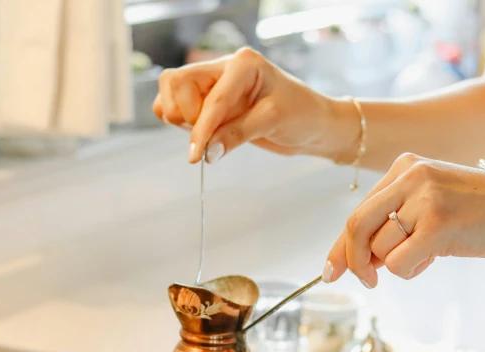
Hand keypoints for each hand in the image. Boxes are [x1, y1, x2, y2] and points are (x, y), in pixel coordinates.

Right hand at [153, 47, 359, 164]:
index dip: (202, 128)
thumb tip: (208, 152)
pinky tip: (206, 134)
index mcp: (243, 63)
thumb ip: (238, 134)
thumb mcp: (273, 122)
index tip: (196, 155)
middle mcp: (224, 68)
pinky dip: (181, 123)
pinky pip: (176, 108)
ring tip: (210, 135)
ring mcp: (213, 84)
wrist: (313, 125)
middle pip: (177, 83)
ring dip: (180, 118)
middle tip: (209, 138)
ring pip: (170, 93)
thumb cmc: (302, 115)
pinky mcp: (208, 101)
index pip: (212, 97)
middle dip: (186, 115)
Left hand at [323, 154, 484, 286]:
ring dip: (397, 264)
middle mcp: (411, 176)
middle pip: (356, 225)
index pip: (359, 209)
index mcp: (405, 167)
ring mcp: (424, 199)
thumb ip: (393, 221)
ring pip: (379, 249)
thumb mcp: (430, 204)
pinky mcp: (437, 225)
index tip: (330, 270)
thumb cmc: (477, 214)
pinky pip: (398, 264)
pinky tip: (435, 258)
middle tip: (367, 280)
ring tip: (428, 253)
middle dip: (353, 260)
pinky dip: (410, 271)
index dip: (340, 245)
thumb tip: (356, 259)